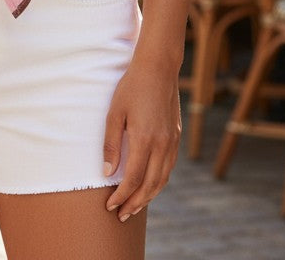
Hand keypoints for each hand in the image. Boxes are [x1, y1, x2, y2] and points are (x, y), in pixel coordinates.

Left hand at [102, 60, 180, 221]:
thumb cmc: (132, 87)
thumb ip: (111, 144)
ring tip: (135, 207)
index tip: (110, 206)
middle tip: (121, 215)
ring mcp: (171, 141)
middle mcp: (162, 144)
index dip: (122, 196)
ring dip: (148, 196)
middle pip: (149, 185)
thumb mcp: (114, 113)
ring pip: (162, 179)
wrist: (158, 68)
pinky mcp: (176, 136)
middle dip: (135, 203)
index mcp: (144, 139)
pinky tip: (150, 185)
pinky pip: (169, 167)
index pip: (133, 179)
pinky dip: (159, 181)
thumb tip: (108, 172)